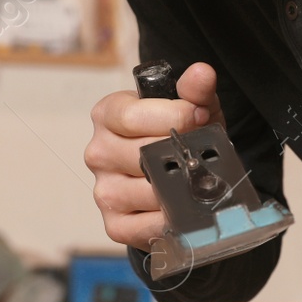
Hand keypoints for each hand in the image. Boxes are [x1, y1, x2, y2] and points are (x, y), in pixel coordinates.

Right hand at [84, 61, 224, 249]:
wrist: (181, 176)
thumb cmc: (183, 135)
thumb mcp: (193, 108)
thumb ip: (196, 90)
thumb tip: (202, 73)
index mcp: (108, 115)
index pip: (131, 116)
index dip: (172, 116)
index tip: (198, 116)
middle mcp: (98, 152)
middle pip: (140, 154)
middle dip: (178, 153)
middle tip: (202, 152)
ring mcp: (103, 190)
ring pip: (145, 191)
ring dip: (178, 188)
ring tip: (198, 180)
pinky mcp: (114, 224)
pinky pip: (143, 227)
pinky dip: (170, 220)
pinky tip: (184, 208)